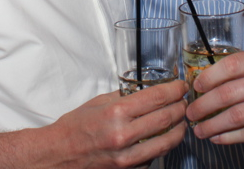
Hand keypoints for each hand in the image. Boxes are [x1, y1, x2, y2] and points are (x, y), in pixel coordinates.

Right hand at [46, 80, 187, 167]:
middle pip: (166, 118)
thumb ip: (124, 97)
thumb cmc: (74, 128)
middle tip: (184, 102)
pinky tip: (165, 138)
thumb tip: (147, 91)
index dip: (174, 90)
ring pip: (166, 142)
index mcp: (116, 113)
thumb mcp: (98, 103)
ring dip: (179, 129)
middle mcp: (123, 135)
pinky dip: (163, 146)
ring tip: (181, 121)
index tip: (181, 87)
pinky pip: (154, 157)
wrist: (59, 155)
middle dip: (180, 108)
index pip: (156, 98)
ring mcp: (127, 157)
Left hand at [186, 51, 243, 145]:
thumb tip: (200, 85)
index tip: (195, 87)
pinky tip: (217, 138)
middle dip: (204, 106)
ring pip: (236, 116)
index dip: (209, 77)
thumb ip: (238, 73)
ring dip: (213, 125)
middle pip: (229, 93)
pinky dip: (228, 137)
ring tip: (199, 130)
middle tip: (191, 113)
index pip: (232, 65)